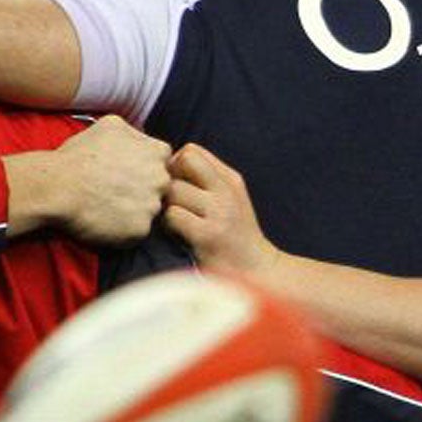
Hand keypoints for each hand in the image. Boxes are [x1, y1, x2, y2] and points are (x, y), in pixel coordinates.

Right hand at [6, 114, 172, 244]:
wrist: (57, 186)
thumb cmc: (78, 156)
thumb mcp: (110, 126)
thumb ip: (136, 133)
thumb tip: (144, 138)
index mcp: (158, 152)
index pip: (164, 163)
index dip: (145, 168)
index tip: (126, 172)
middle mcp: (162, 179)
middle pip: (161, 188)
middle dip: (143, 189)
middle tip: (115, 190)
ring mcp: (153, 206)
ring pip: (150, 210)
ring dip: (134, 209)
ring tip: (107, 204)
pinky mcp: (141, 229)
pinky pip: (137, 231)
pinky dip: (124, 228)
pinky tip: (105, 219)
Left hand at [161, 143, 280, 278]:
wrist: (256, 271)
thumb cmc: (235, 236)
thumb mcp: (229, 199)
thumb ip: (205, 179)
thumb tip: (166, 164)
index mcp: (231, 180)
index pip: (191, 151)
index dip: (176, 165)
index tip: (179, 185)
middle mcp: (227, 192)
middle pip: (179, 166)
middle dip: (169, 184)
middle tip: (174, 204)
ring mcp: (219, 213)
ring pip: (173, 191)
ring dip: (167, 206)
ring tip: (177, 221)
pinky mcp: (207, 234)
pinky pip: (172, 216)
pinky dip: (169, 226)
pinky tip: (179, 235)